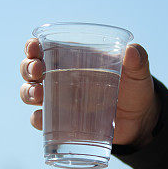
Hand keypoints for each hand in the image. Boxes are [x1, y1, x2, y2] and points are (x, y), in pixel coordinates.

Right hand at [19, 39, 159, 147]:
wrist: (139, 120)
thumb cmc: (134, 88)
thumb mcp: (138, 72)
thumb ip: (137, 59)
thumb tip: (132, 51)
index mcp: (72, 58)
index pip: (43, 47)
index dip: (32, 46)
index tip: (33, 47)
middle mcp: (59, 77)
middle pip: (30, 69)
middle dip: (27, 68)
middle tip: (37, 70)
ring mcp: (58, 101)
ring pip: (30, 93)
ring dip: (28, 92)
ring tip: (38, 95)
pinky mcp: (62, 123)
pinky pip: (41, 120)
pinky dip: (37, 119)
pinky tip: (40, 118)